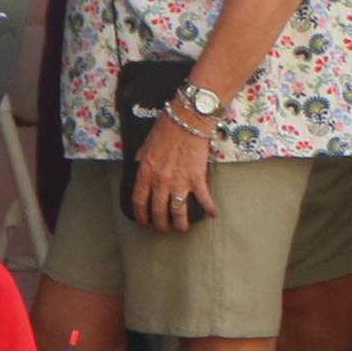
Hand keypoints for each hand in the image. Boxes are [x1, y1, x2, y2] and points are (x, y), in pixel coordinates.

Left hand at [128, 107, 217, 231]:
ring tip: (181, 230)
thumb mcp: (145, 143)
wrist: (187, 120)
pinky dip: (209, 207)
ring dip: (179, 224)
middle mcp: (161, 181)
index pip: (139, 200)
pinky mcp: (197, 178)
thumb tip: (139, 164)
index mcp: (146, 172)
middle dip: (160, 224)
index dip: (140, 215)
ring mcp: (179, 182)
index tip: (143, 222)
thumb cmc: (166, 128)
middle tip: (162, 230)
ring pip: (178, 211)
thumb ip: (142, 158)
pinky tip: (213, 214)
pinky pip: (203, 198)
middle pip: (158, 210)